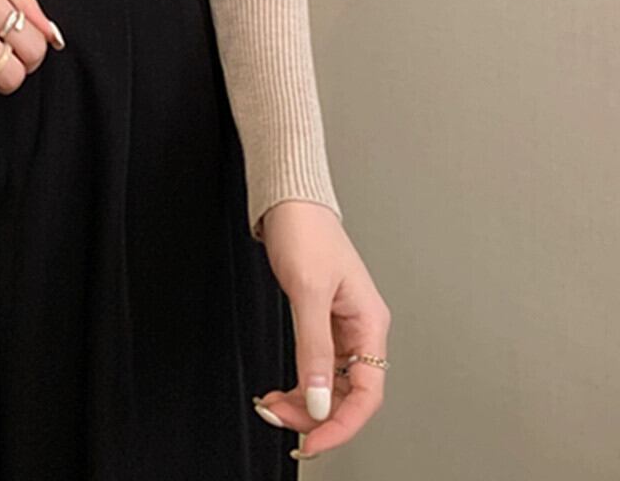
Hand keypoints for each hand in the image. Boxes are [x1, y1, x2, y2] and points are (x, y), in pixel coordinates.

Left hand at [251, 201, 390, 460]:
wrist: (289, 201)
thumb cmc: (306, 231)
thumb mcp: (307, 291)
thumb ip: (313, 348)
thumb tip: (318, 400)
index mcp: (370, 323)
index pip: (366, 393)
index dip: (342, 424)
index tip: (314, 441)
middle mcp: (360, 329)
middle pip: (347, 393)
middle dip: (315, 413)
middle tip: (279, 419)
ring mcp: (341, 326)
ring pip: (329, 383)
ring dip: (303, 401)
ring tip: (272, 406)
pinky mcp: (321, 321)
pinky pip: (316, 365)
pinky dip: (298, 383)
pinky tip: (279, 391)